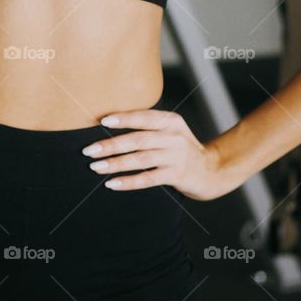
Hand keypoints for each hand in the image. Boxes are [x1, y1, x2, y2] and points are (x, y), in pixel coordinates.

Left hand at [81, 107, 231, 201]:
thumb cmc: (181, 149)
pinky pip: (148, 179)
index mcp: (170, 121)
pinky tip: (112, 183)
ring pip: (140, 159)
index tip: (102, 120)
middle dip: (111, 145)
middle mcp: (174, 137)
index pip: (143, 117)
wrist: (212, 171)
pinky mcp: (177, 175)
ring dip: (115, 163)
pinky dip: (128, 181)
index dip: (123, 118)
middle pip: (137, 140)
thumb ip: (149, 128)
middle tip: (89, 150)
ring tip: (96, 167)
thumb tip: (108, 125)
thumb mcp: (171, 132)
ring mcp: (176, 157)